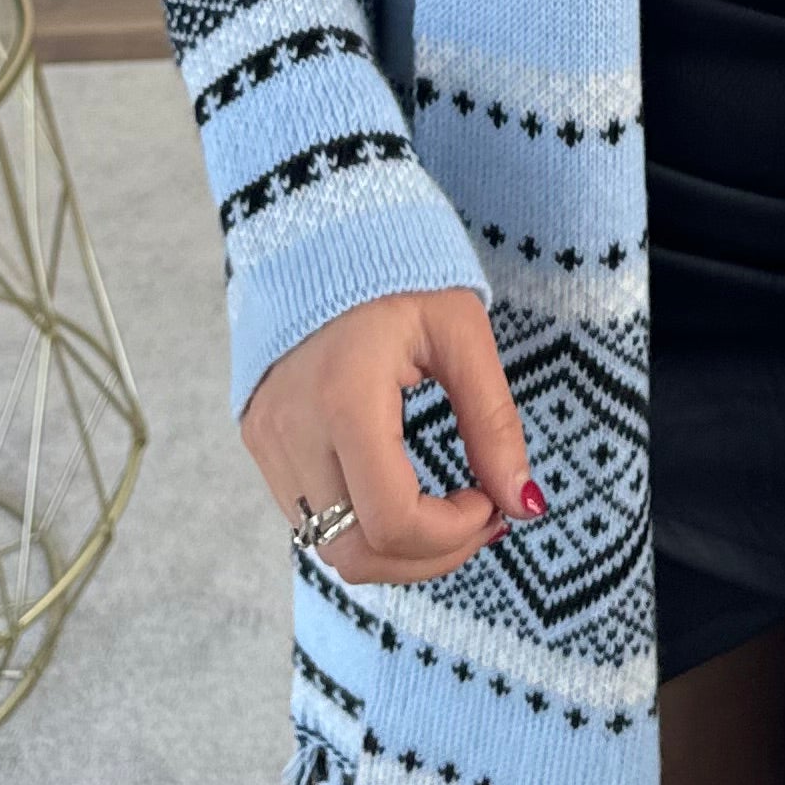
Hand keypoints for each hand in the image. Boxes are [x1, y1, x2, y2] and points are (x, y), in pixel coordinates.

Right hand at [239, 284, 541, 588]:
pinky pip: (312, 519)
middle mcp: (292, 430)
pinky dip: (364, 527)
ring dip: (398, 550)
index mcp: (343, 396)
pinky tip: (407, 495)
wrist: (317, 227)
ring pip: (330, 549)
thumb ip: (493, 422)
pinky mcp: (260, 442)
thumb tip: (524, 505)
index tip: (489, 501)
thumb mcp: (461, 332)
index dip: (452, 535)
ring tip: (448, 513)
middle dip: (429, 557)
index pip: (392, 520)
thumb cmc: (399, 270)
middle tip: (480, 521)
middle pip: (356, 554)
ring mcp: (267, 441)